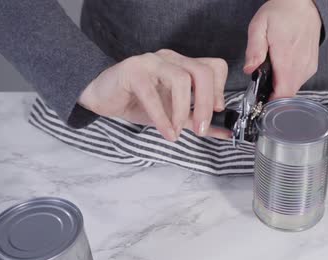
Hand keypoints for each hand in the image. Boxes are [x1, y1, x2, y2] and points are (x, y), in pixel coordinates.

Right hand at [78, 49, 230, 140]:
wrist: (102, 98)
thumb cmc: (138, 102)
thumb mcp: (174, 114)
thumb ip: (196, 121)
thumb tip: (225, 132)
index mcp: (183, 65)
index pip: (214, 67)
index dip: (220, 89)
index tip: (218, 112)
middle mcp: (171, 59)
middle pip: (202, 72)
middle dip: (206, 103)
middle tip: (202, 128)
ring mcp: (152, 61)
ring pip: (181, 79)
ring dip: (183, 110)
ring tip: (178, 131)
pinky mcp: (133, 70)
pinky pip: (152, 94)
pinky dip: (162, 117)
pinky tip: (166, 132)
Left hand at [244, 0, 321, 98]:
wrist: (303, 4)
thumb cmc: (281, 13)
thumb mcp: (259, 26)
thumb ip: (254, 50)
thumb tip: (249, 69)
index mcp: (286, 58)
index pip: (282, 94)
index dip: (270, 102)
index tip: (260, 100)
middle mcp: (301, 65)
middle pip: (287, 95)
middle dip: (273, 94)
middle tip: (262, 84)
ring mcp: (308, 66)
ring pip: (294, 89)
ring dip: (281, 86)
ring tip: (272, 71)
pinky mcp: (312, 66)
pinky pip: (299, 81)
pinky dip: (289, 79)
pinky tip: (282, 67)